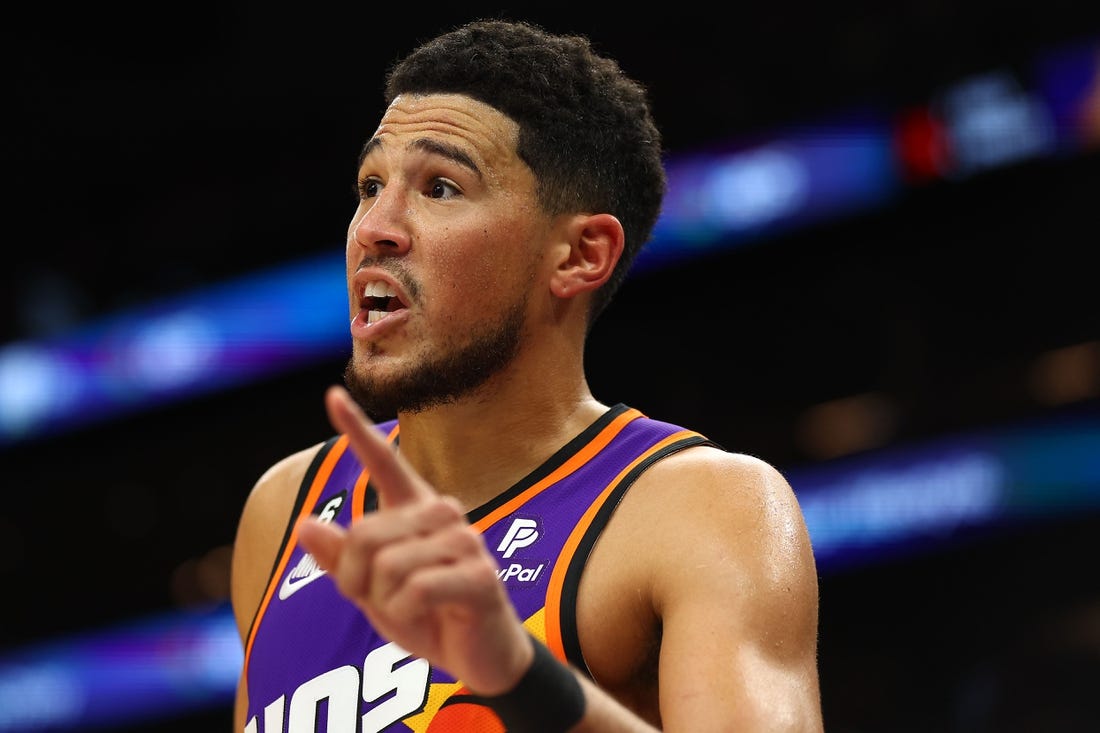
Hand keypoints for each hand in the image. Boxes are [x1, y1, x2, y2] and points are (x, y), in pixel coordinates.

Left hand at [297, 386, 533, 694]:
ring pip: (387, 565)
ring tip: (408, 612)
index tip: (332, 395)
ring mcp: (466, 541)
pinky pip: (414, 589)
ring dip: (383, 602)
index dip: (358, 430)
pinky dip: (405, 615)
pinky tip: (428, 620)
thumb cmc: (428, 616)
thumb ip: (340, 559)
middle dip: (355, 580)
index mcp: (416, 510)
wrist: (480, 659)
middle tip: (379, 603)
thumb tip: (304, 524)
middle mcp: (443, 514)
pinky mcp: (480, 575)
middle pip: (364, 535)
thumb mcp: (373, 591)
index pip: (384, 463)